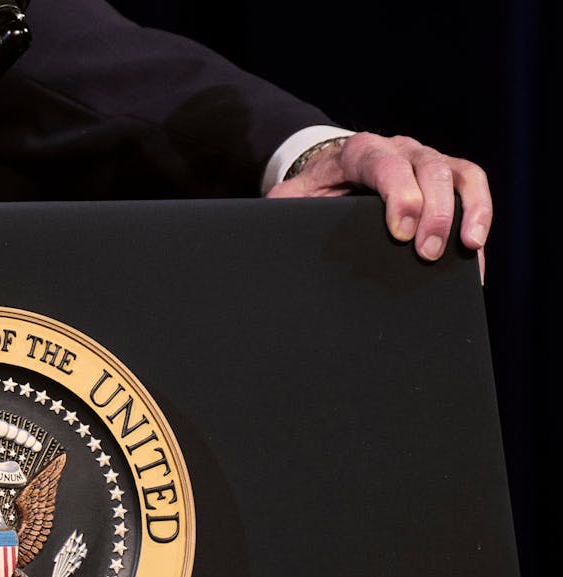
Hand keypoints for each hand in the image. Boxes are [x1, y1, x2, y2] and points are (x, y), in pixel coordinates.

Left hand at [267, 132, 490, 268]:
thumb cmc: (311, 193)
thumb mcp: (290, 201)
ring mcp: (427, 159)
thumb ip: (284, 212)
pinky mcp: (447, 176)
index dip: (399, 196)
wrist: (331, 176)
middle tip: (428, 253)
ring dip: (468, 211)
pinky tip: (477, 250)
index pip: (385, 165)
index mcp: (359, 151)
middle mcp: (400, 148)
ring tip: (469, 248)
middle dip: (434, 212)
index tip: (400, 232)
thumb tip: (271, 234)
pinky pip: (473, 188)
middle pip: (430, 169)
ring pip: (461, 173)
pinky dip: (481, 215)